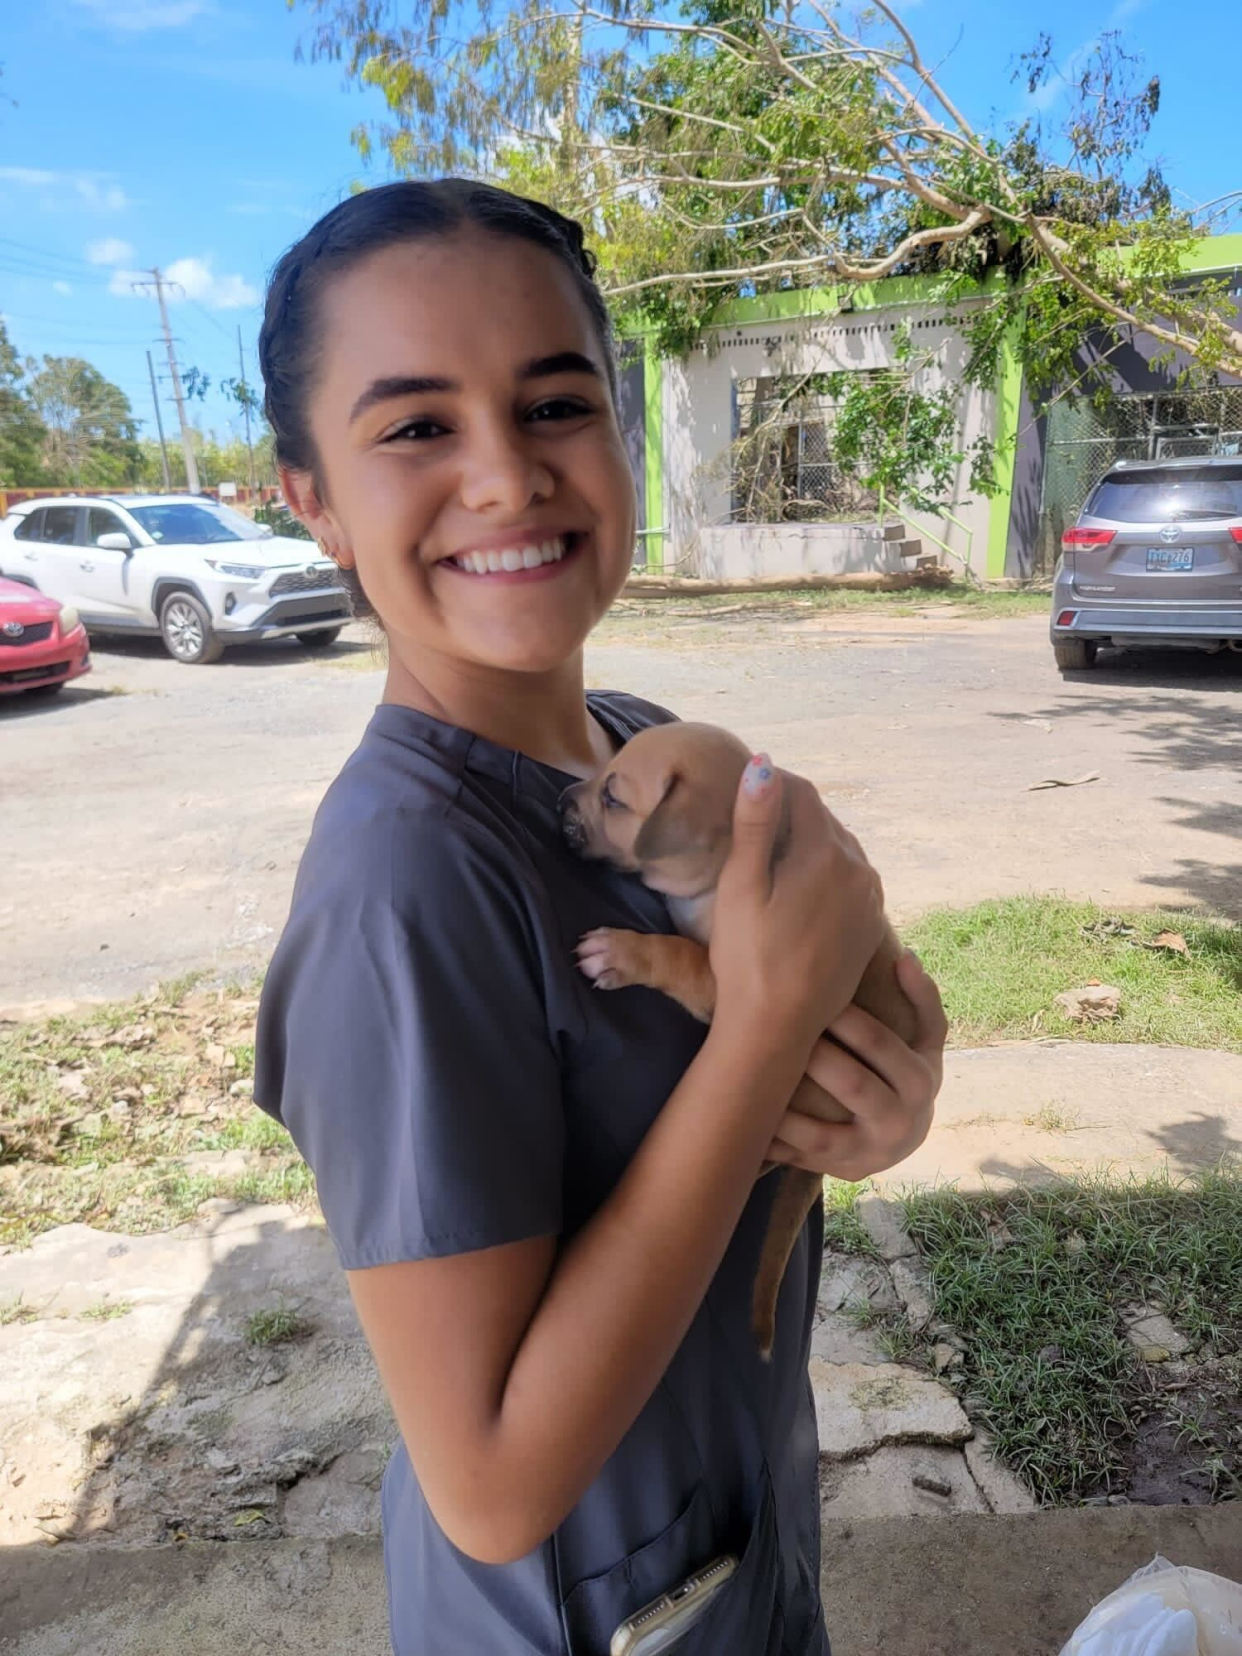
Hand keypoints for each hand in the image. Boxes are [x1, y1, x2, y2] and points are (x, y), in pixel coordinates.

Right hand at [710, 755, 886, 1056]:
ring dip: (809, 844)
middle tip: (754, 821)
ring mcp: (870, 900)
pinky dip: (825, 874)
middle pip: (823, 821)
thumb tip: (763, 764)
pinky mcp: (870, 926)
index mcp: (827, 853)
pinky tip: (798, 890)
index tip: (746, 787)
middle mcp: (859, 870)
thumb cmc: (748, 957)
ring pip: (839, 850)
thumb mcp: (741, 886)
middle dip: (791, 813)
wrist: (778, 1027)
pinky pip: (849, 881)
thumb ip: (755, 823)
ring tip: (773, 856)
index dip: (773, 784)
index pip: (802, 794)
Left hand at [765, 951, 945, 1182]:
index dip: (846, 1020)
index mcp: (922, 1082)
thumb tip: (906, 957)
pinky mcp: (842, 1170)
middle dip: (813, 1057)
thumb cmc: (908, 1071)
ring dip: (784, 1107)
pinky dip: (771, 1140)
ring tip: (751, 1074)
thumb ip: (922, 998)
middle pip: (852, 1086)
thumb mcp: (927, 1039)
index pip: (881, 1046)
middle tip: (772, 1026)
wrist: (908, 1135)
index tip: (810, 993)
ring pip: (821, 1135)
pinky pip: (800, 1159)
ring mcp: (870, 1153)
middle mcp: (902, 1123)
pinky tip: (743, 1117)